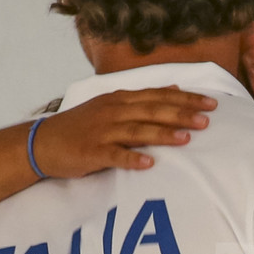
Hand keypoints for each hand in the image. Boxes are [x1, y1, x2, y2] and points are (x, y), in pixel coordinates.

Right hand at [31, 87, 215, 177]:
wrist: (42, 142)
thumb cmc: (82, 126)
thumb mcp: (112, 105)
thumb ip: (143, 98)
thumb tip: (175, 89)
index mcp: (120, 99)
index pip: (158, 96)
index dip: (186, 99)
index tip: (211, 103)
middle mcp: (113, 111)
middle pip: (152, 110)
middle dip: (181, 114)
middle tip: (207, 120)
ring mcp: (102, 131)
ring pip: (137, 130)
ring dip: (162, 134)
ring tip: (186, 139)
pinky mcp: (91, 152)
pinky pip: (114, 155)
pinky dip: (131, 158)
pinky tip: (149, 164)